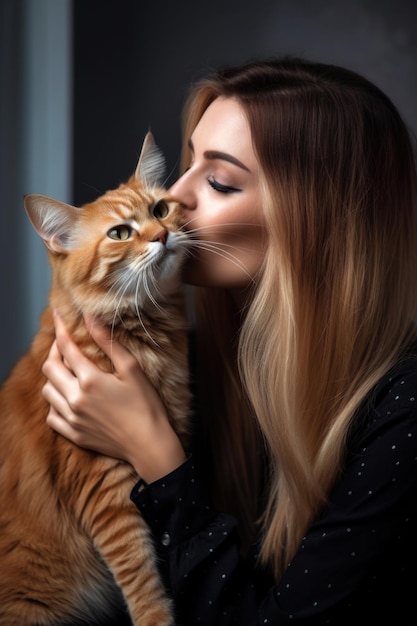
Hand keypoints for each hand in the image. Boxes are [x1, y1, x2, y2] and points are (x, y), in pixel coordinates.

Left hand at [42, 311, 185, 481]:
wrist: (149, 444)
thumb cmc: (146, 405)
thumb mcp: (131, 369)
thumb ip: (108, 342)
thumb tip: (89, 319)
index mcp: (90, 380)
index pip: (66, 348)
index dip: (60, 329)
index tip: (57, 317)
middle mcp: (75, 399)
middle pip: (49, 368)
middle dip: (54, 352)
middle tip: (65, 346)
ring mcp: (72, 419)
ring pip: (47, 392)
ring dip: (54, 378)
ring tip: (67, 373)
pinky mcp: (74, 434)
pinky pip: (52, 416)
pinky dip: (55, 404)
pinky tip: (67, 399)